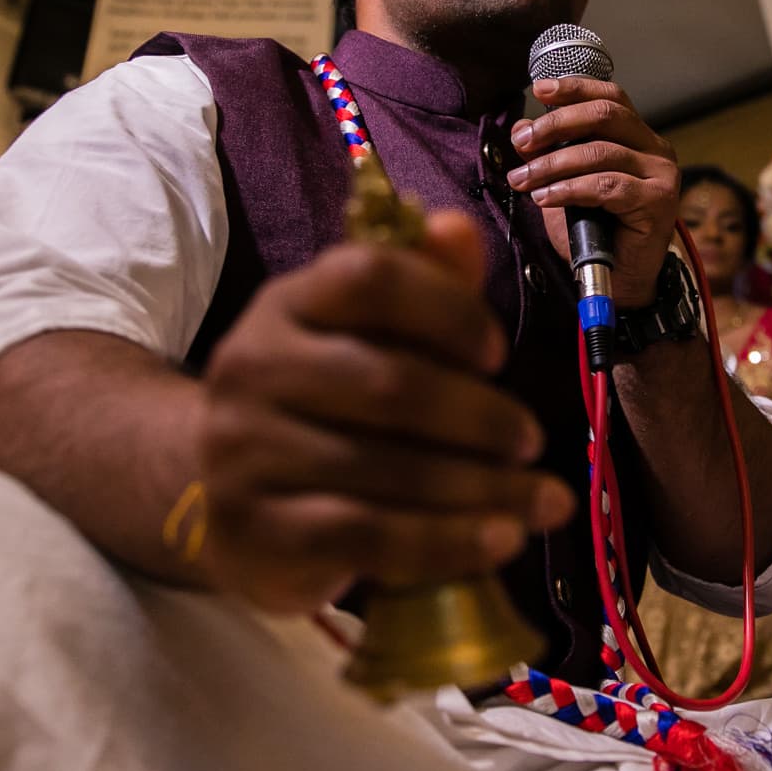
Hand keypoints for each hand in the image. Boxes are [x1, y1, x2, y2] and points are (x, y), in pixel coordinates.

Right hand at [196, 211, 574, 611]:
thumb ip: (422, 286)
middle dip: (481, 417)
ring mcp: (243, 454)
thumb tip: (457, 228)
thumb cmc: (323, 407)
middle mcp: (251, 367)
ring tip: (544, 502)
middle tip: (530, 440)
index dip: (448, 309)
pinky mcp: (254, 532)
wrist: (226, 500)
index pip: (369, 277)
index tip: (498, 352)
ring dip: (485, 489)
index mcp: (286, 303)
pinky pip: (369, 536)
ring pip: (389, 471)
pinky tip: (501, 541)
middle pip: (391, 384)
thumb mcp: (369, 338)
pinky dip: (448, 542)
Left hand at [507, 76, 680, 308]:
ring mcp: (661, 175)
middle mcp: (656, 150)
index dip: (575, 88)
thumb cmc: (596, 233)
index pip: (611, 98)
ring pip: (600, 153)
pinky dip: (569, 190)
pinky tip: (545, 198)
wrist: (621, 282)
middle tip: (522, 141)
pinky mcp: (657, 202)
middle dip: (556, 125)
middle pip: (605, 115)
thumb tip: (523, 129)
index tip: (540, 89)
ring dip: (553, 164)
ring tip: (523, 179)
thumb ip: (552, 155)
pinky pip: (605, 186)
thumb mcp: (567, 185)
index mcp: (639, 139)